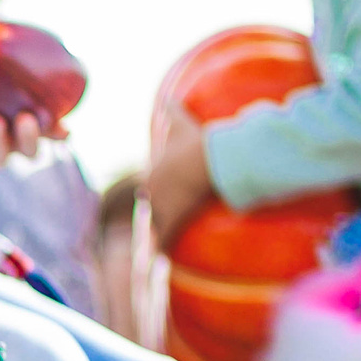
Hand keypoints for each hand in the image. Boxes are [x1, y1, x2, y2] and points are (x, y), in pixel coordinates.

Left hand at [0, 95, 60, 169]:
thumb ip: (31, 93)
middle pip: (29, 151)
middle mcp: (15, 148)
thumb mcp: (17, 102)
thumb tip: (51, 58)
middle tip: (26, 118)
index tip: (64, 130)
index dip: (56, 135)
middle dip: (29, 136)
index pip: (51, 137)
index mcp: (32, 135)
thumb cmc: (2, 110)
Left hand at [147, 110, 215, 251]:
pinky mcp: (174, 217)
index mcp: (152, 174)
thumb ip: (173, 111)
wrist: (209, 157)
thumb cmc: (197, 141)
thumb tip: (167, 97)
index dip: (155, 197)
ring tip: (151, 255)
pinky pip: (164, 238)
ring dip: (155, 238)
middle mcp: (152, 192)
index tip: (158, 202)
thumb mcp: (182, 124)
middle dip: (153, 219)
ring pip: (155, 226)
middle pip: (151, 210)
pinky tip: (158, 263)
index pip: (150, 190)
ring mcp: (161, 206)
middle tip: (154, 230)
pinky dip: (160, 252)